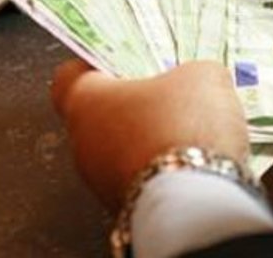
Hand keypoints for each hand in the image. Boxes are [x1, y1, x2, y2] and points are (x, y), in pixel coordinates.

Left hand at [50, 60, 248, 210]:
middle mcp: (82, 144)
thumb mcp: (203, 78)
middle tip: (170, 98)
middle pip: (101, 116)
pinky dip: (163, 174)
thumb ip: (192, 73)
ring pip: (121, 152)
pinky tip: (194, 166)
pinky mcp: (124, 210)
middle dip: (135, 107)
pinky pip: (142, 182)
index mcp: (85, 100)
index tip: (121, 63)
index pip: (69, 77)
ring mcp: (100, 183)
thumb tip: (197, 82)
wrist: (194, 204)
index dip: (97, 67)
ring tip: (191, 136)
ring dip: (150, 143)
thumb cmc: (181, 130)